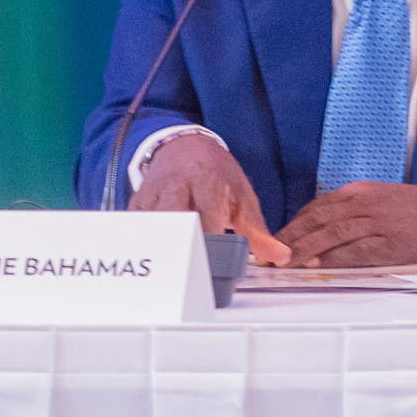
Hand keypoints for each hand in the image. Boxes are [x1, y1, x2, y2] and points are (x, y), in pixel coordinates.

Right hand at [130, 134, 291, 265]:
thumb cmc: (216, 172)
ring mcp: (154, 191)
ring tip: (171, 271)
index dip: (210, 244)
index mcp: (208, 180)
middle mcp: (178, 184)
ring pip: (151, 224)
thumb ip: (257, 229)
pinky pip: (136, 224)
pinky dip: (143, 242)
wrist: (185, 143)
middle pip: (174, 220)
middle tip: (192, 272)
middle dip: (182, 247)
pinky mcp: (138, 199)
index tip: (215, 266)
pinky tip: (153, 256)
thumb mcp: (241, 193)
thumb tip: (279, 256)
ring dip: (161, 247)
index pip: (207, 217)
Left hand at [276, 181, 416, 267]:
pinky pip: (355, 251)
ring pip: (331, 235)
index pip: (318, 206)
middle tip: (270, 254)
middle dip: (291, 238)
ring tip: (285, 264)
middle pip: (318, 220)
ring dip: (304, 251)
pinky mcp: (391, 244)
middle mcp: (366, 203)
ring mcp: (378, 222)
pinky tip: (317, 266)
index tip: (278, 238)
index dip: (294, 224)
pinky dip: (333, 259)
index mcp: (362, 191)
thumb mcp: (384, 199)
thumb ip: (355, 211)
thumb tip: (324, 231)